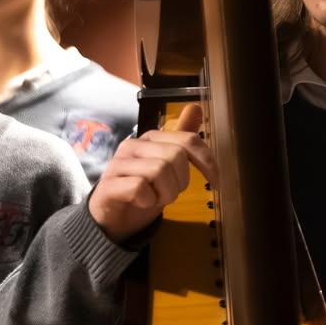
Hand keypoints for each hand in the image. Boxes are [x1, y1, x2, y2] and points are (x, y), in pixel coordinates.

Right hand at [88, 103, 217, 242]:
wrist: (112, 217)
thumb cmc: (143, 190)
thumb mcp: (168, 166)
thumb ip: (181, 140)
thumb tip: (195, 107)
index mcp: (150, 139)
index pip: (187, 140)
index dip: (207, 161)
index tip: (216, 181)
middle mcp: (133, 146)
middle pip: (175, 156)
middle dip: (181, 181)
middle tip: (170, 192)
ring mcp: (119, 164)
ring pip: (159, 171)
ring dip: (165, 193)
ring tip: (156, 198)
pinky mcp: (109, 184)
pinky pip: (139, 187)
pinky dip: (148, 200)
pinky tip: (142, 202)